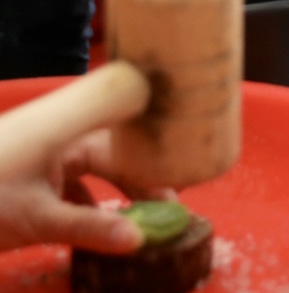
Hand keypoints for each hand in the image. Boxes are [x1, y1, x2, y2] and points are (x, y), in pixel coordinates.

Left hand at [0, 129, 173, 253]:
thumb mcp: (37, 220)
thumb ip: (89, 228)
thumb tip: (139, 239)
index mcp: (67, 128)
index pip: (126, 123)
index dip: (156, 141)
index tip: (183, 169)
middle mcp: (61, 132)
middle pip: (115, 146)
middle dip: (142, 174)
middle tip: (169, 206)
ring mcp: (45, 149)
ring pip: (96, 163)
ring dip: (119, 186)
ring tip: (144, 215)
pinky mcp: (33, 169)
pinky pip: (75, 176)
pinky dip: (92, 195)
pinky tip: (101, 221)